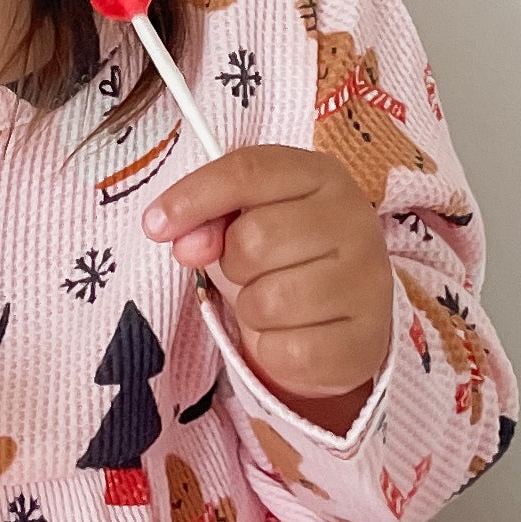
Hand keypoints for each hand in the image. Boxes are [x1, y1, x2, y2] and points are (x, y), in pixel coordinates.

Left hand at [141, 144, 393, 428]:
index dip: (193, 196)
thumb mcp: (245, 224)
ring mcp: (366, 282)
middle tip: (252, 272)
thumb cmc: (287, 259)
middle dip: (233, 264)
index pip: (248, 171)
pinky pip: (282, 350)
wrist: (344, 319)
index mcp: (323, 176)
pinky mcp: (361, 340)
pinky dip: (271, 349)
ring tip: (276, 303)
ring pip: (266, 300)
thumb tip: (182, 241)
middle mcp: (355, 221)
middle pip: (254, 239)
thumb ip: (209, 219)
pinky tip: (292, 335)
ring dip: (252, 309)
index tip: (154, 225)